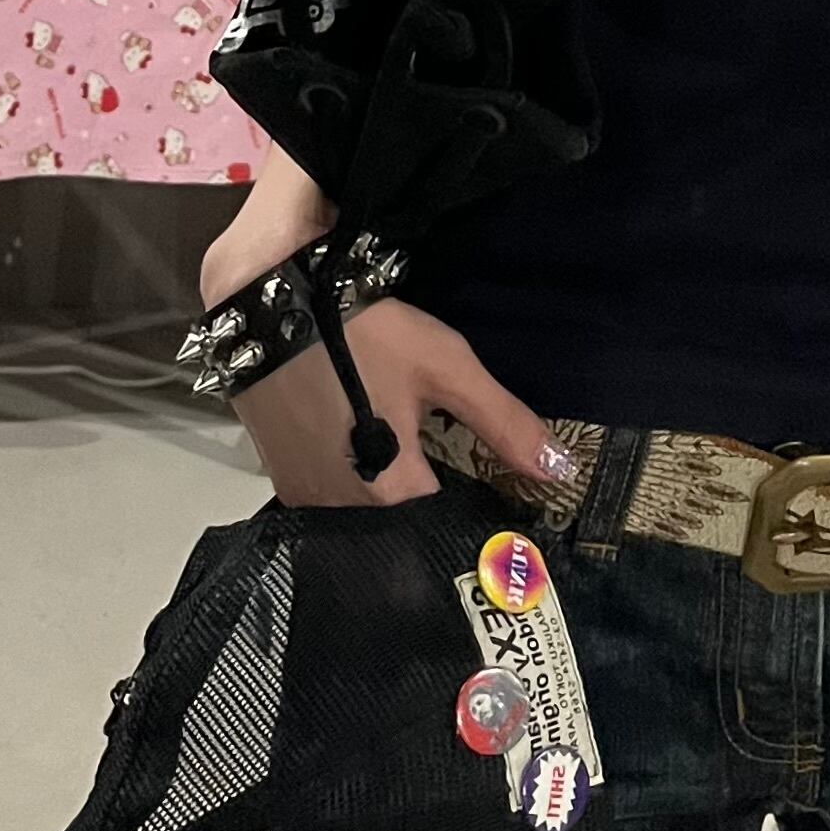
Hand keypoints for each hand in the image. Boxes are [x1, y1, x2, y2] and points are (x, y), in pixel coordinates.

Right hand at [199, 174, 568, 508]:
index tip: (490, 502)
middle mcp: (342, 514)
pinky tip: (367, 444)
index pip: (447, 529)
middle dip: (429, 505)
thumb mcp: (444, 366)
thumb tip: (561, 472)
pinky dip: (354, 482)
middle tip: (450, 468)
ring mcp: (305, 498)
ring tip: (409, 452)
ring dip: (388, 494)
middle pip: (401, 527)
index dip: (472, 513)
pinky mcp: (281, 479)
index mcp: (390, 496)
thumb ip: (503, 423)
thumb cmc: (361, 331)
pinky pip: (329, 499)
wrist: (267, 301)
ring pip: (363, 516)